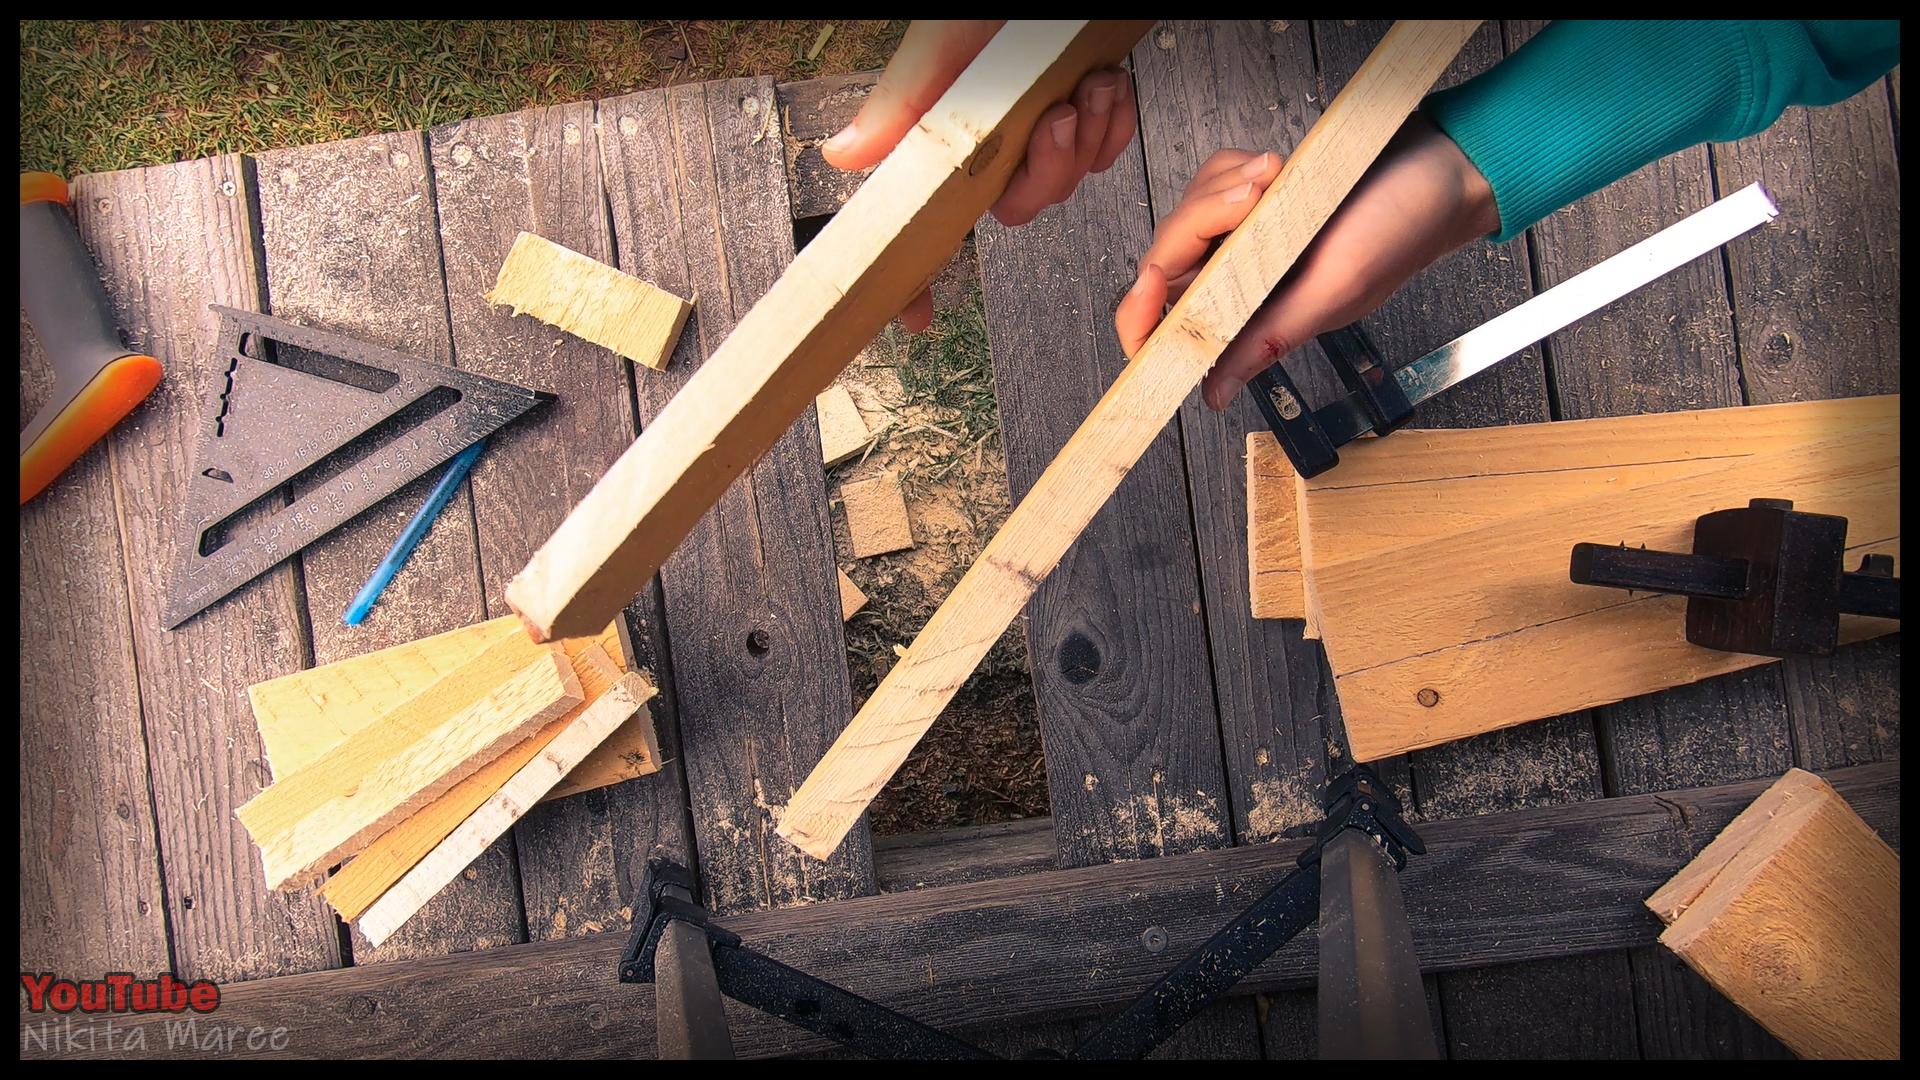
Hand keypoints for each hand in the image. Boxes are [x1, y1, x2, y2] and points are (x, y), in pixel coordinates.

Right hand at [824, 20, 1137, 331]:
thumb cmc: (1021, 2)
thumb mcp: (953, 38)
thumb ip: (906, 99)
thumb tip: (845, 157)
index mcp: (949, 120)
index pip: (921, 212)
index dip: (914, 271)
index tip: (916, 317)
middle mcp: (991, 126)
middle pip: (1010, 208)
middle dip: (1043, 174)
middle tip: (1056, 119)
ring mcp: (1040, 116)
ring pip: (1063, 184)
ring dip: (1085, 143)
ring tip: (1089, 89)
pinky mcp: (1086, 103)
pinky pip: (1102, 152)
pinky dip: (1112, 125)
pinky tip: (1106, 83)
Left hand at [1115, 115, 1499, 409]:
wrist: (1444, 163)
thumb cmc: (1403, 230)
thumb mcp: (1332, 291)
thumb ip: (1269, 338)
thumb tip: (1211, 395)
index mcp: (1255, 316)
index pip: (1171, 331)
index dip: (1142, 315)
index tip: (1152, 280)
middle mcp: (1244, 282)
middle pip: (1168, 260)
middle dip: (1202, 219)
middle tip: (1254, 195)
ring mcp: (1247, 238)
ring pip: (1188, 214)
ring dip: (1223, 187)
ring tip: (1275, 176)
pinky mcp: (1257, 194)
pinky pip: (1213, 179)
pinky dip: (1236, 166)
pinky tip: (1276, 165)